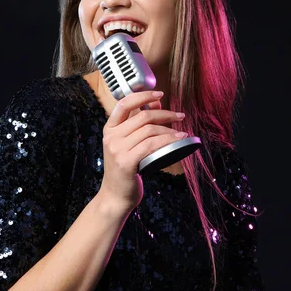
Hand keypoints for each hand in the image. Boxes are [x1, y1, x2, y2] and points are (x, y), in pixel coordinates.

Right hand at [98, 91, 186, 213]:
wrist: (115, 196)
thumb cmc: (125, 169)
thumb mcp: (128, 144)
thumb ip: (139, 124)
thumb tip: (157, 103)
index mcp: (109, 129)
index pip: (124, 103)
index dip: (142, 96)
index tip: (159, 94)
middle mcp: (111, 137)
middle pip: (142, 117)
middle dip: (165, 114)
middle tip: (180, 116)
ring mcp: (117, 149)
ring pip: (149, 131)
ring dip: (169, 130)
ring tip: (181, 133)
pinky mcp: (126, 162)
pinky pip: (151, 145)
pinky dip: (168, 140)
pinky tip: (179, 140)